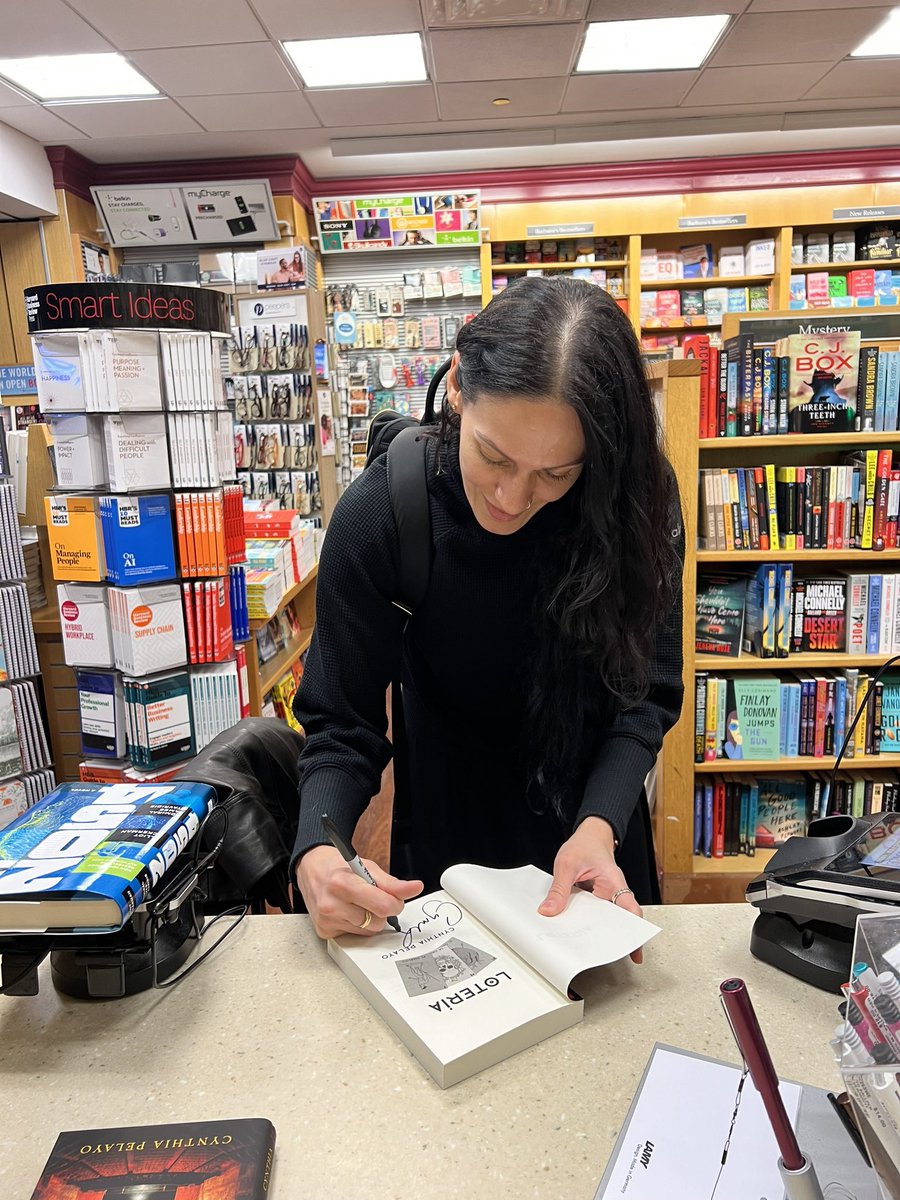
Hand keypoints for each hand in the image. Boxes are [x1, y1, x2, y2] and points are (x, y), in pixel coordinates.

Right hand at [297, 845, 422, 939]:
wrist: (310, 868)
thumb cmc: (338, 866)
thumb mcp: (367, 867)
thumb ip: (392, 882)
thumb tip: (415, 888)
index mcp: (343, 884)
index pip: (383, 906)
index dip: (396, 903)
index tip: (396, 898)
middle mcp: (331, 904)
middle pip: (377, 921)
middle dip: (382, 910)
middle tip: (374, 897)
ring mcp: (327, 921)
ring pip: (369, 931)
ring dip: (370, 919)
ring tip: (358, 902)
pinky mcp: (324, 932)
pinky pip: (356, 936)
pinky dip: (358, 925)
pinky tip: (348, 911)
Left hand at [538, 816, 645, 963]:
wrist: (589, 835)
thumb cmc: (585, 844)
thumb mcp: (567, 863)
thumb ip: (559, 888)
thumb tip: (549, 911)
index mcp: (614, 882)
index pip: (630, 910)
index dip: (634, 932)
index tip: (635, 951)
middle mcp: (613, 892)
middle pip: (618, 921)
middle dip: (612, 938)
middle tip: (603, 955)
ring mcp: (604, 896)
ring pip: (603, 919)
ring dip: (595, 931)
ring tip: (584, 948)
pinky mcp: (595, 898)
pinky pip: (592, 913)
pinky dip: (584, 921)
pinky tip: (573, 930)